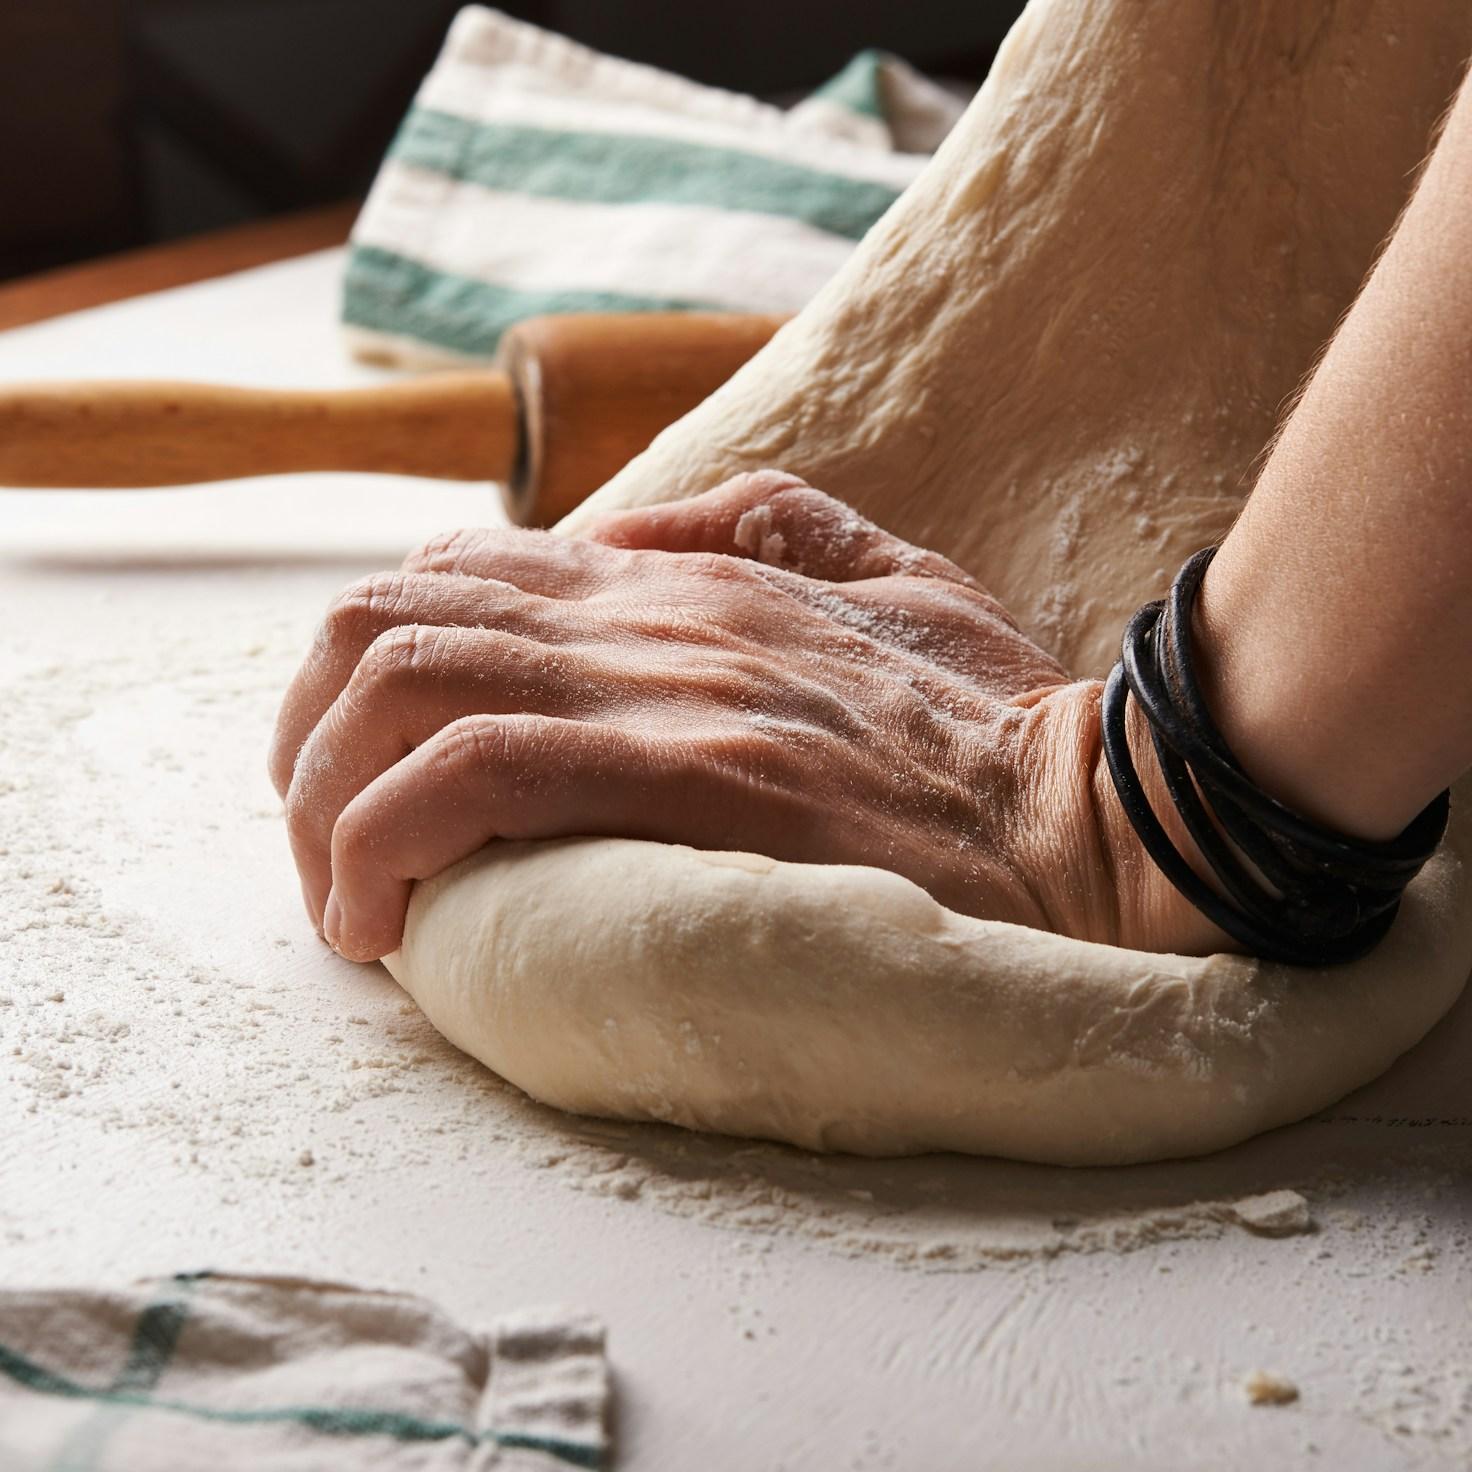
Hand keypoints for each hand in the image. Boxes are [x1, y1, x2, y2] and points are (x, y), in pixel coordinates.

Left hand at [270, 471, 1225, 960]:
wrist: (1096, 812)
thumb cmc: (995, 723)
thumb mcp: (893, 573)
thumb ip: (767, 523)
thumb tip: (634, 528)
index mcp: (684, 577)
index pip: (453, 573)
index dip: (370, 668)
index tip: (370, 776)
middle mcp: (652, 613)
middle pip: (387, 620)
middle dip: (308, 738)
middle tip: (327, 848)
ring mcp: (669, 687)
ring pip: (402, 685)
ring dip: (325, 800)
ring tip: (344, 901)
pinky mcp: (693, 774)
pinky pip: (472, 775)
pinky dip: (386, 840)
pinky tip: (383, 921)